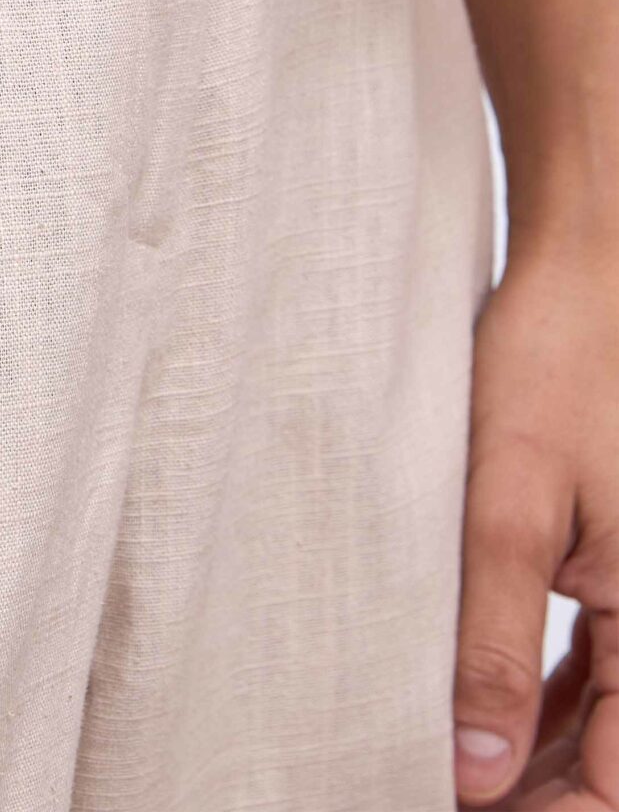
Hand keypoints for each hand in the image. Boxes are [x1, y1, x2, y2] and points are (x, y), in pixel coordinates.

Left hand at [455, 243, 618, 805]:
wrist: (583, 276)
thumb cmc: (553, 367)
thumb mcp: (509, 507)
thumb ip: (496, 642)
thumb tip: (479, 772)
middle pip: (612, 761)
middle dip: (535, 795)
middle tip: (435, 789)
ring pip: (605, 721)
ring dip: (539, 757)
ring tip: (448, 769)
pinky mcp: (618, 568)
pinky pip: (600, 669)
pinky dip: (548, 702)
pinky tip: (484, 711)